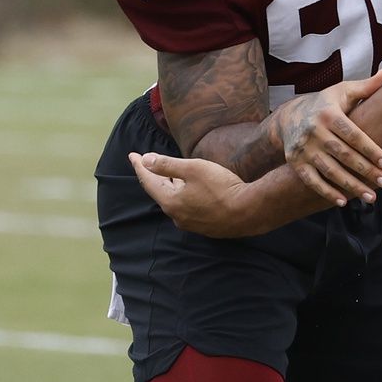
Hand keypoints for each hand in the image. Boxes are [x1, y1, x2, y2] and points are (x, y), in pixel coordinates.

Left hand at [130, 152, 257, 237]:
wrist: (249, 212)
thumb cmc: (221, 187)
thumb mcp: (194, 169)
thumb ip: (167, 165)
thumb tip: (145, 160)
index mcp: (170, 201)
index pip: (149, 181)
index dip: (140, 166)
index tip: (132, 155)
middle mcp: (177, 216)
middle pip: (161, 192)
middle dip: (155, 177)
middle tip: (149, 164)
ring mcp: (192, 223)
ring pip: (176, 202)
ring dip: (171, 187)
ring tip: (172, 176)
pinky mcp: (206, 226)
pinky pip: (189, 208)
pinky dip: (185, 196)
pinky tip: (193, 191)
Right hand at [274, 70, 381, 206]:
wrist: (289, 116)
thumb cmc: (325, 104)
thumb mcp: (343, 92)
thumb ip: (366, 87)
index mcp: (329, 114)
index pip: (353, 135)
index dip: (370, 149)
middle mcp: (314, 132)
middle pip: (343, 155)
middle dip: (365, 171)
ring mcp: (303, 149)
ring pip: (329, 171)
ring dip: (350, 186)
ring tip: (371, 197)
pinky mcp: (295, 163)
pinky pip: (311, 181)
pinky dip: (326, 192)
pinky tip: (343, 202)